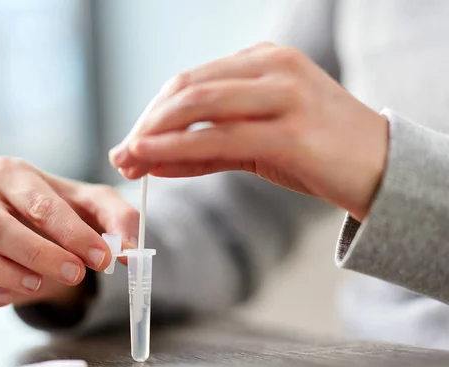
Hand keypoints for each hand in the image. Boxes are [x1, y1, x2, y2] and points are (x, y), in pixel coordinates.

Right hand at [0, 157, 137, 311]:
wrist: (34, 229)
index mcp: (13, 174)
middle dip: (40, 254)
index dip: (73, 233)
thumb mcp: (96, 206)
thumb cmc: (63, 212)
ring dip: (3, 273)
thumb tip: (131, 250)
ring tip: (40, 283)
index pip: (39, 203)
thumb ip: (120, 219)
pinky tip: (10, 296)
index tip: (104, 258)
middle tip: (77, 274)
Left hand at [110, 43, 388, 220]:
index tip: (130, 139)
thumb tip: (153, 160)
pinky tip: (150, 162)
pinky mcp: (291, 133)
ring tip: (128, 159)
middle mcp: (273, 69)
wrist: (380, 169)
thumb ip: (208, 147)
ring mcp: (284, 97)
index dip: (153, 111)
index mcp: (265, 60)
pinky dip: (177, 151)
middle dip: (147, 122)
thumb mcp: (259, 140)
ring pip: (198, 108)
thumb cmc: (317, 153)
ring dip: (154, 135)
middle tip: (121, 151)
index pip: (192, 80)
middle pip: (187, 89)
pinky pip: (219, 140)